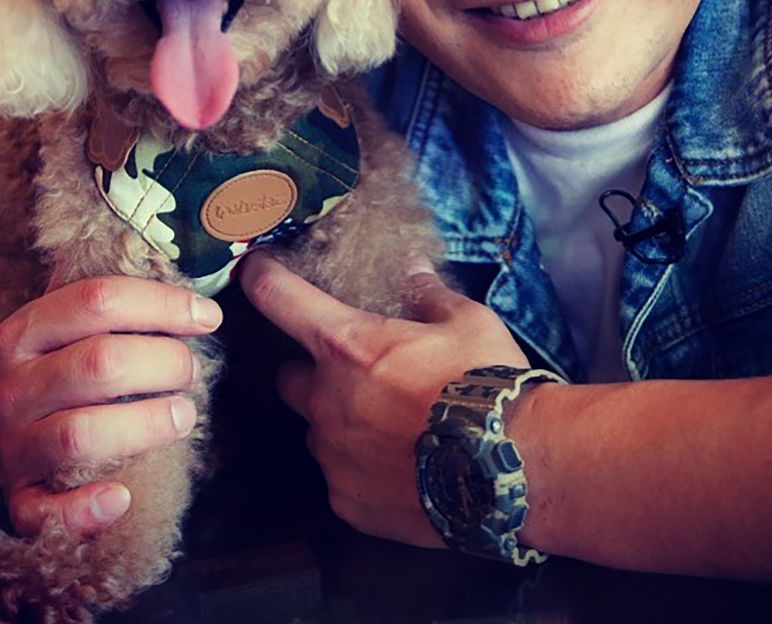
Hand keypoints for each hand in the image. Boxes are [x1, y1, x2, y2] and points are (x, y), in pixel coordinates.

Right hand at [0, 275, 221, 536]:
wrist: (14, 436)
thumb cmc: (68, 369)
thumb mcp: (78, 327)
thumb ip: (121, 302)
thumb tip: (188, 280)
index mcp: (25, 331)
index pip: (98, 299)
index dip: (163, 304)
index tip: (209, 316)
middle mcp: (12, 386)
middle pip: (100, 363)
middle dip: (165, 363)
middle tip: (192, 369)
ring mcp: (12, 446)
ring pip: (82, 433)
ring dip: (146, 424)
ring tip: (184, 414)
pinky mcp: (21, 501)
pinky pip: (49, 512)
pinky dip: (87, 507)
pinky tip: (122, 496)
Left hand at [238, 252, 527, 546]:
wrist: (515, 469)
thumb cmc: (488, 386)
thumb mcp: (466, 322)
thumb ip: (427, 295)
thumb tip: (413, 271)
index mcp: (349, 345)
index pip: (280, 299)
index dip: (263, 278)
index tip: (255, 269)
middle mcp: (328, 400)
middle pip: (289, 377)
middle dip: (313, 372)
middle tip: (358, 372)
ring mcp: (334, 456)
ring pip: (319, 431)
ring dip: (342, 423)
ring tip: (392, 425)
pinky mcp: (348, 503)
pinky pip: (340, 477)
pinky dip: (361, 468)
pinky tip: (402, 464)